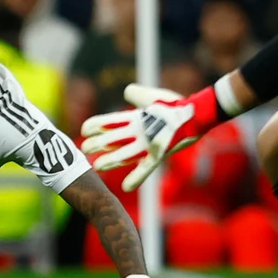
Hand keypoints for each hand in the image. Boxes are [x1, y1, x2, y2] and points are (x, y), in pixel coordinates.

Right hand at [78, 83, 224, 191]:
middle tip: (85, 150)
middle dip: (98, 145)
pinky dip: (137, 177)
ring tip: (97, 167)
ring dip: (111, 161)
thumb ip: (138, 93)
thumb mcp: (153, 96)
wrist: (194, 115)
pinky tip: (126, 187)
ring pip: (125, 155)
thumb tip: (126, 91)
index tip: (84, 130)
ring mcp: (148, 145)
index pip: (111, 123)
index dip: (97, 126)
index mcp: (135, 120)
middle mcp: (139, 134)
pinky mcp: (159, 154)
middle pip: (113, 140)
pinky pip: (146, 167)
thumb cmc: (175, 105)